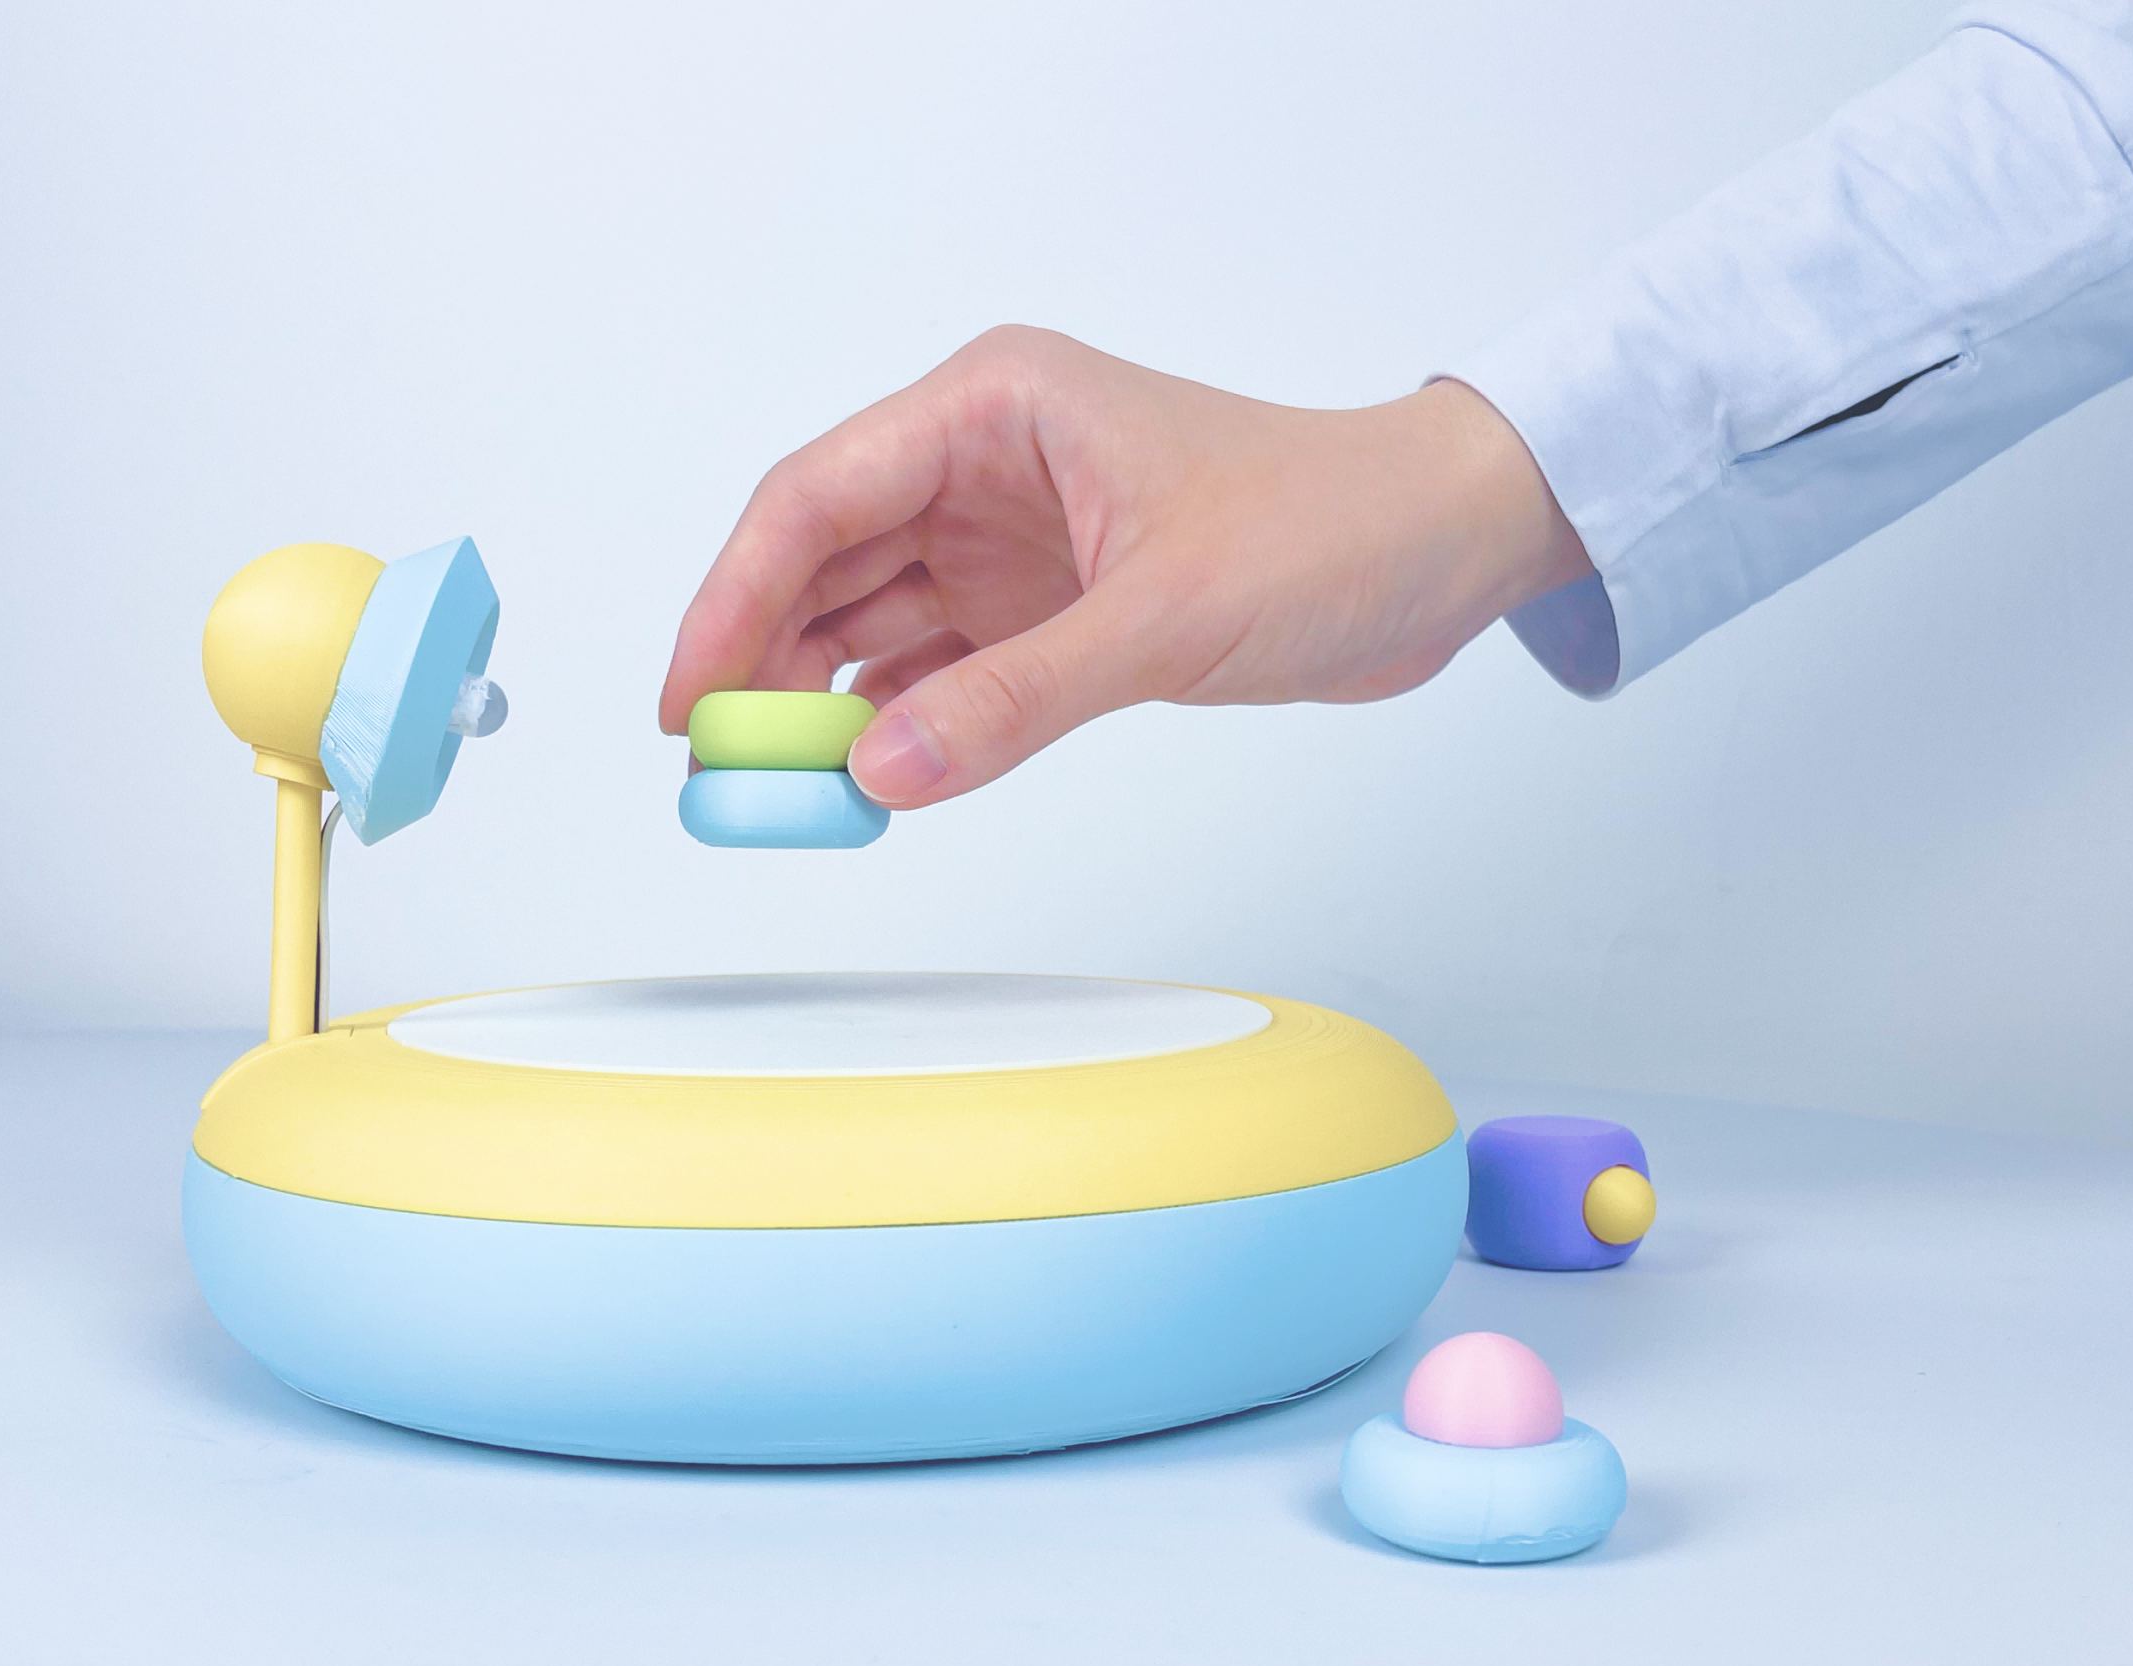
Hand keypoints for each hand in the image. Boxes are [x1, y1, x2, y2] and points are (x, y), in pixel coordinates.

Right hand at [659, 325, 1592, 807]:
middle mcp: (981, 461)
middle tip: (721, 770)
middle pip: (821, 559)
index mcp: (994, 407)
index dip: (732, 600)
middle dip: (760, 660)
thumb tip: (878, 769)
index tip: (690, 700)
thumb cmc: (1332, 526)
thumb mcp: (1164, 617)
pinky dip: (892, 720)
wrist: (1442, 550)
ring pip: (866, 617)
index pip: (817, 497)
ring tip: (781, 789)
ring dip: (819, 698)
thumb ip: (1015, 699)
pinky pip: (930, 664)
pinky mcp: (1042, 605)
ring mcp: (1006, 536)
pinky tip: (861, 774)